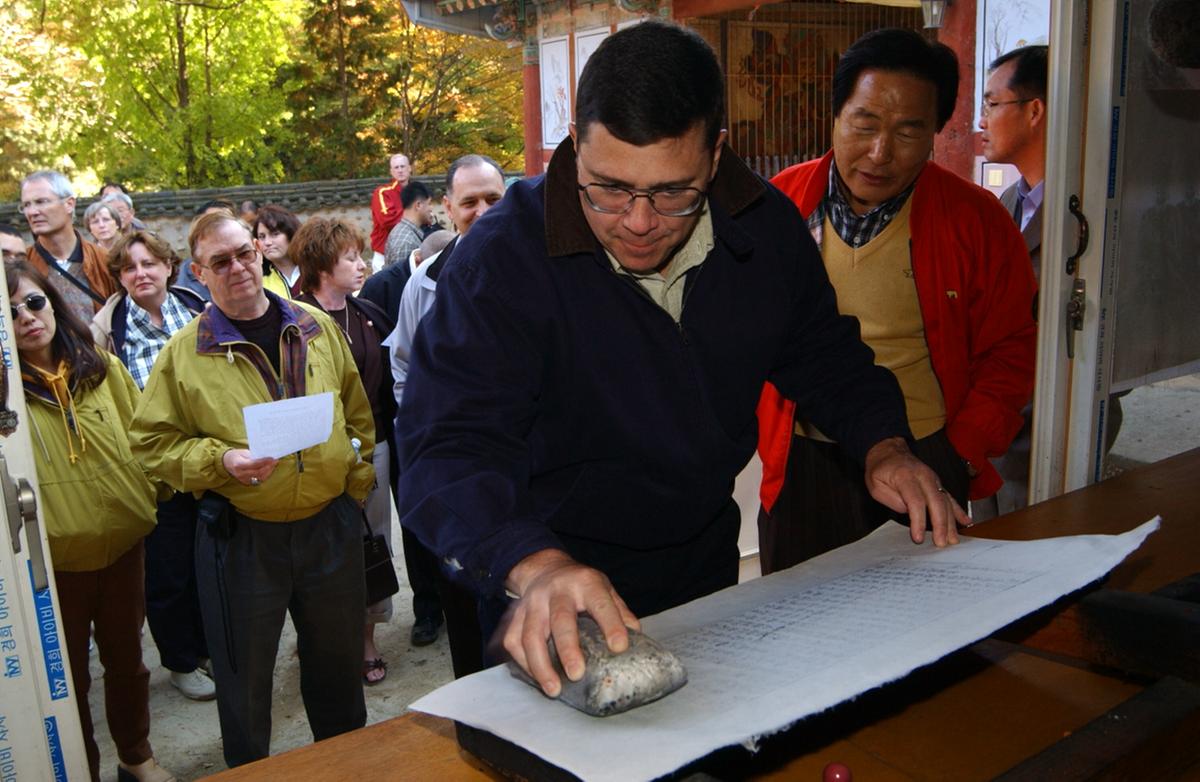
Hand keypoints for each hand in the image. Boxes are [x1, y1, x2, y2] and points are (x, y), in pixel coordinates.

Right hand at [222, 449, 277, 486]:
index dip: (264, 461)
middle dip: (268, 467)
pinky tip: (269, 469)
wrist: (226, 463)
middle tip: (275, 461)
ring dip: (269, 471)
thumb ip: (254, 456)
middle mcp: (240, 474)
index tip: (272, 458)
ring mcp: (243, 479)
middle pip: (258, 472)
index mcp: (238, 464)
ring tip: (274, 464)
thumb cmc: (236, 455)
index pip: (254, 464)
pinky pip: (258, 479)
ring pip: (260, 477)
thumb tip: (266, 456)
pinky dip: (265, 474)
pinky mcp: (246, 482)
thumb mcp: (243, 452)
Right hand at [499, 549, 639, 696]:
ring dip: (540, 665)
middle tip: (577, 674)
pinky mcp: (514, 615)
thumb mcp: (604, 589)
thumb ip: (619, 612)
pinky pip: (513, 641)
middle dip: (567, 648)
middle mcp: (557, 590)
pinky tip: (536, 678)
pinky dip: (522, 663)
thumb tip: (638, 639)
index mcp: (586, 583)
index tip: (619, 647)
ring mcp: (532, 602)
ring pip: (529, 634)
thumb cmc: (580, 585)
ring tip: (554, 689)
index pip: (600, 603)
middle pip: (560, 619)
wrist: (544, 568)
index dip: (611, 624)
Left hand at [864, 437, 970, 546]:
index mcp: (906, 476)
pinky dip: (959, 510)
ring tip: (953, 540)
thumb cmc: (880, 469)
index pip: (916, 501)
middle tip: (941, 543)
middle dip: (941, 525)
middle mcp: (923, 477)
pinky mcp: (937, 484)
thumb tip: (907, 510)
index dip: (918, 521)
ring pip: (946, 502)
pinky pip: (950, 497)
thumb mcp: (875, 484)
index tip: (918, 538)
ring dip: (951, 522)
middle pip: (936, 502)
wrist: (888, 451)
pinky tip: (966, 522)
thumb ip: (890, 499)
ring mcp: (933, 479)